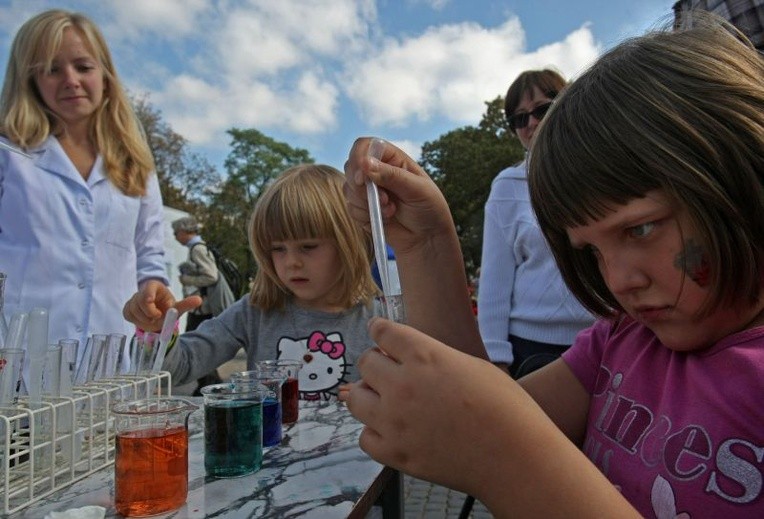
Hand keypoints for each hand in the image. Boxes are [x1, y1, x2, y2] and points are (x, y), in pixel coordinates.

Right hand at [123, 280, 201, 331]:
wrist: (159, 316)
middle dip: (149, 313)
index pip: (148, 287)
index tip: (151, 303)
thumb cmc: (168, 309)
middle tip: (157, 317)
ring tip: (153, 319)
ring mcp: (133, 299)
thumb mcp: (177, 308)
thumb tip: (199, 299)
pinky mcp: (127, 307)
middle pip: (139, 301)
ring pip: (133, 310)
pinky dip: (137, 321)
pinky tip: (144, 320)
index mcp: (155, 286)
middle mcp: (142, 291)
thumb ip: (186, 304)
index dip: (148, 295)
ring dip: (144, 319)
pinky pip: (128, 315)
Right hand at [343, 137, 454, 255]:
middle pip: (351, 167)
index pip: (364, 146)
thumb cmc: (429, 209)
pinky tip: (386, 219)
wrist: (427, 237)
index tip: (362, 178)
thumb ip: (392, 176)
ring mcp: (368, 190)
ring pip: (349, 189)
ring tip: (391, 211)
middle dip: (362, 186)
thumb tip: (365, 164)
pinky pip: (351, 208)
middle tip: (384, 200)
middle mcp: (376, 170)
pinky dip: (365, 215)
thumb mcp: (417, 190)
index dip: (358, 158)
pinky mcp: (362, 208)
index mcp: (391, 158)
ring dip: (367, 203)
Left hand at [345, 317, 528, 496]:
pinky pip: (365, 437)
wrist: (515, 457)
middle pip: (365, 363)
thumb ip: (434, 358)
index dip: (379, 330)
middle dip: (376, 363)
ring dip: (367, 394)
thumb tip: (409, 359)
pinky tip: (390, 430)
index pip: (383, 332)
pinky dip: (374, 431)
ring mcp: (394, 421)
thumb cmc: (505, 407)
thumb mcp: (471, 365)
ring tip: (383, 399)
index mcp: (424, 356)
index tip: (378, 332)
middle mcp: (402, 385)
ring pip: (355, 398)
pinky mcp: (395, 453)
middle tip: (387, 370)